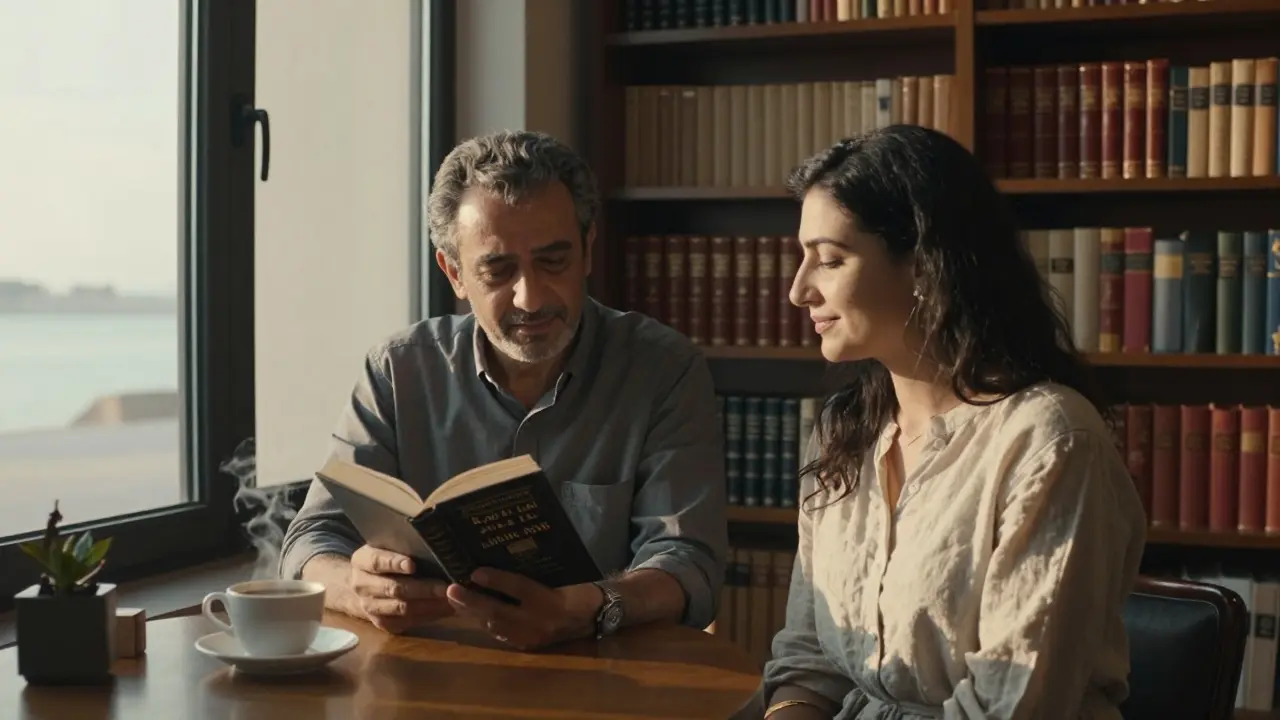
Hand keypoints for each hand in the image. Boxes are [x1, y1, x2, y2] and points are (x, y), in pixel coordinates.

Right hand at [347, 545, 452, 633]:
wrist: (365, 584)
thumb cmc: (385, 557)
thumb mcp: (386, 545)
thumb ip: (402, 544)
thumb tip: (432, 540)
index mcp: (361, 561)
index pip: (377, 561)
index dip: (394, 563)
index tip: (412, 565)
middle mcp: (361, 585)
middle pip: (393, 588)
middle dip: (422, 588)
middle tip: (445, 586)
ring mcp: (370, 607)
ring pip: (402, 608)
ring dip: (429, 605)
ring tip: (451, 599)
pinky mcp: (382, 623)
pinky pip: (408, 622)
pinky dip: (429, 615)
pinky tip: (446, 609)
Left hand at [445, 568, 599, 650]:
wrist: (597, 615)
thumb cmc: (576, 589)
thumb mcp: (557, 577)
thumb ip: (527, 578)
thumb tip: (493, 569)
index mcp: (551, 600)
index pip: (518, 588)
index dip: (496, 580)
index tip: (475, 572)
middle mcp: (541, 621)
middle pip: (499, 611)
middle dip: (472, 601)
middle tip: (450, 589)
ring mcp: (534, 636)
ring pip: (496, 625)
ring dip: (473, 613)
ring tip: (455, 599)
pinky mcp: (530, 645)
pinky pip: (502, 634)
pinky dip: (486, 622)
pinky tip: (474, 614)